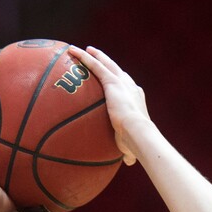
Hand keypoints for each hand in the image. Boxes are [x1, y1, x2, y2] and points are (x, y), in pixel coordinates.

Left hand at [68, 45, 151, 164]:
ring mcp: (121, 82)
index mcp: (135, 98)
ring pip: (105, 64)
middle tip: (97, 55)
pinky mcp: (112, 82)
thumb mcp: (131, 145)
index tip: (113, 79)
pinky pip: (95, 66)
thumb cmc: (136, 143)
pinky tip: (73, 51)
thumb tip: (130, 162)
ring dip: (94, 56)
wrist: (138, 133)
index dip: (119, 81)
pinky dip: (84, 57)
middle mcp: (130, 86)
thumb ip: (129, 151)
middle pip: (116, 69)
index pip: (126, 86)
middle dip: (106, 62)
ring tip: (84, 50)